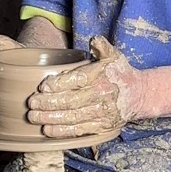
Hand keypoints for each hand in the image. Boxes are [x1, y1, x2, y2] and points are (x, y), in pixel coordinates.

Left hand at [27, 36, 143, 137]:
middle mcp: (101, 95)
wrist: (139, 95)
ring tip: (34, 117)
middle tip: (31, 103)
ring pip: (72, 117)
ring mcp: (101, 113)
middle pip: (70, 101)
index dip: (58, 84)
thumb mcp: (114, 56)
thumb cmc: (121, 73)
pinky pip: (79, 130)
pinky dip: (62, 131)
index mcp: (101, 76)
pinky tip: (47, 130)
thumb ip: (102, 47)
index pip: (77, 80)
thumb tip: (94, 40)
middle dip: (48, 103)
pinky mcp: (101, 126)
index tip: (42, 87)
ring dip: (50, 118)